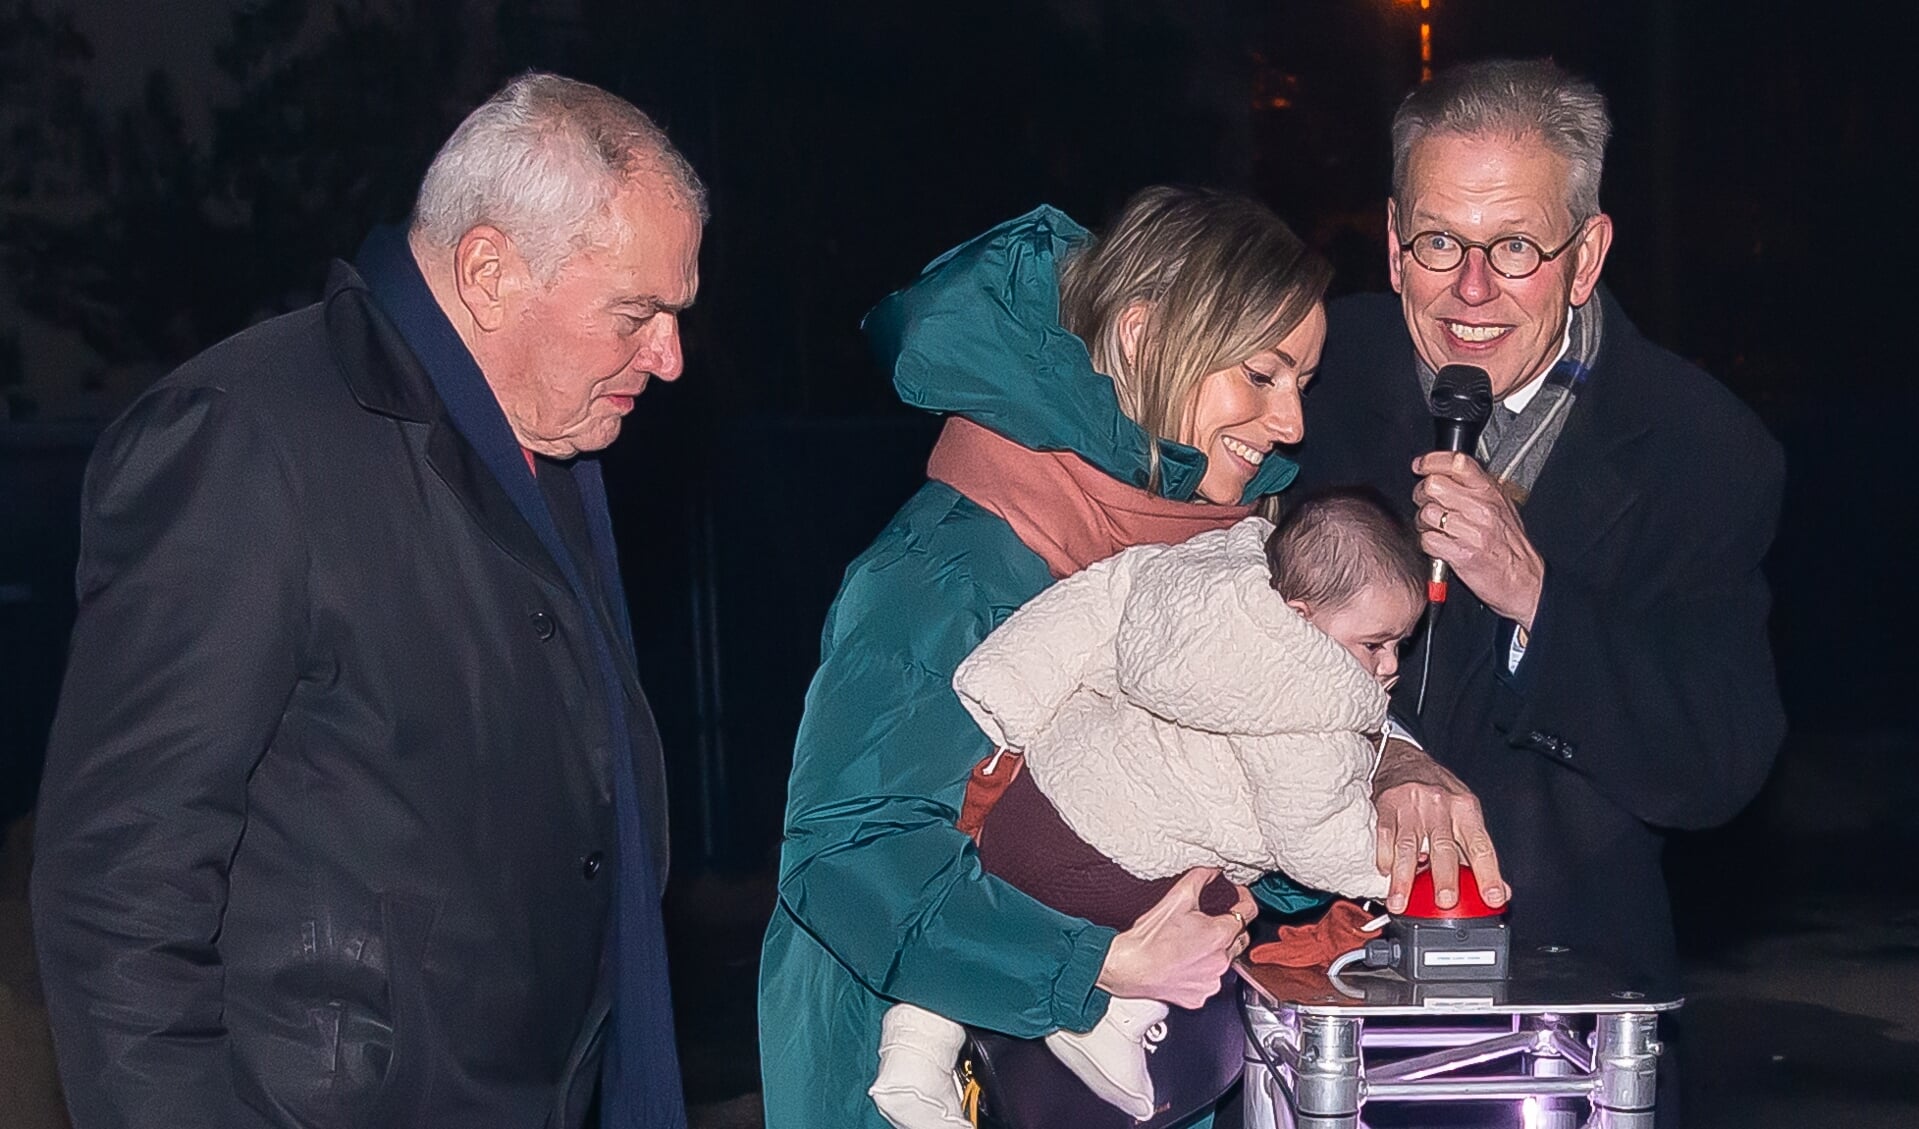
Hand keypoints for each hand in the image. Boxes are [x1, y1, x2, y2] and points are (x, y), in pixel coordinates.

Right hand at [1097, 868, 1253, 1008]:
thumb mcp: (1176, 897)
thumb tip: (1214, 871)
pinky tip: (1186, 965)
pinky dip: (1202, 973)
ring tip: (1191, 946)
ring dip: (1216, 953)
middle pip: (1240, 939)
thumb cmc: (1149, 937)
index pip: (1248, 912)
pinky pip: (1210, 982)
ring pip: (1225, 962)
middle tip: (1208, 922)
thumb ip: (1200, 878)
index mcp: (1219, 934)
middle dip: (1230, 928)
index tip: (1238, 897)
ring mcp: (1212, 981)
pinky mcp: (1200, 996)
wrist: (1129, 967)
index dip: (1244, 900)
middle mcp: (1221, 960)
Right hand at [1372, 738, 1509, 913]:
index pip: (1481, 846)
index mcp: (1465, 809)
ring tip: (1400, 902)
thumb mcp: (1465, 814)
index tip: (1492, 897)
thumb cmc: (1437, 791)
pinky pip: (1385, 836)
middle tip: (1445, 901)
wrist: (1403, 759)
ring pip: (1409, 846)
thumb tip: (1499, 891)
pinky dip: (1385, 858)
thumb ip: (1477, 854)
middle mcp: (1440, 805)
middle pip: (1444, 846)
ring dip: (1404, 878)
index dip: (1489, 873)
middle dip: (1445, 876)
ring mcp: (1411, 806)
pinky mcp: (1386, 806)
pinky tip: (1386, 874)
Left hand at [1411, 452, 1544, 627]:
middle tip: (1428, 504)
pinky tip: (1440, 545)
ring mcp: (1473, 531)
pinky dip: (1429, 544)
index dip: (1432, 461)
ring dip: (1424, 523)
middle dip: (1422, 495)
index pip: (1457, 463)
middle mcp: (1482, 508)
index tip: (1420, 466)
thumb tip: (1444, 471)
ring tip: (1437, 529)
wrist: (1526, 581)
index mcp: (1491, 492)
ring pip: (1427, 513)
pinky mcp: (1462, 554)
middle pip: (1433, 486)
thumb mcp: (1501, 507)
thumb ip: (1475, 488)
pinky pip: (1428, 540)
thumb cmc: (1510, 546)